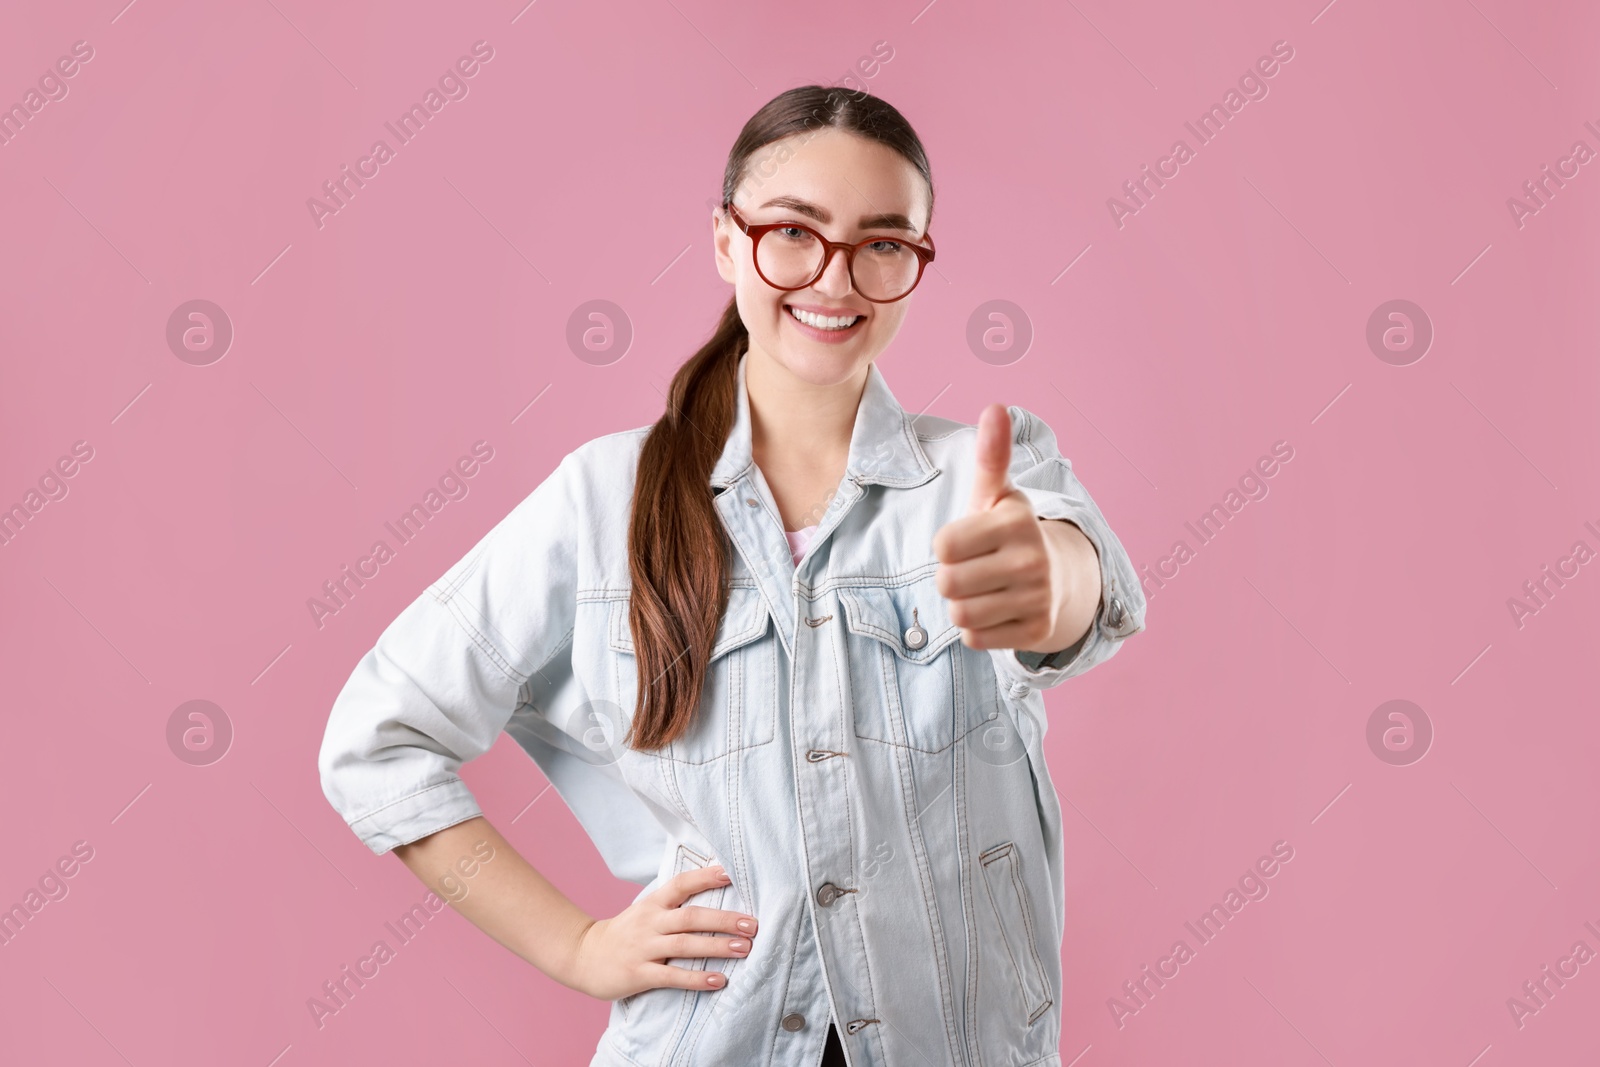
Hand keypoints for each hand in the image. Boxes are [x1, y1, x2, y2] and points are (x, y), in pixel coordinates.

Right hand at [567, 865, 757, 1000]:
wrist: (582, 957)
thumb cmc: (624, 934)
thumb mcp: (645, 911)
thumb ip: (673, 905)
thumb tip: (713, 892)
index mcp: (652, 904)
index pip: (681, 884)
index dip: (706, 877)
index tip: (731, 875)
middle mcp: (649, 923)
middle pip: (691, 917)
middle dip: (724, 920)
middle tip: (752, 924)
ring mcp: (643, 949)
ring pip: (685, 945)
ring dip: (717, 947)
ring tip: (745, 949)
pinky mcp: (638, 974)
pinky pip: (672, 976)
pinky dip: (697, 978)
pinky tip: (718, 980)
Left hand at [933, 403, 1072, 652]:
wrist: (1058, 576)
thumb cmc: (1008, 531)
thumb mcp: (997, 494)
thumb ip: (992, 456)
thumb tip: (995, 407)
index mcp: (1017, 522)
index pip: (942, 545)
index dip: (946, 545)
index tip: (966, 541)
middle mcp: (1033, 560)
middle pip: (947, 583)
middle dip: (950, 577)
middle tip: (973, 568)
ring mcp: (1038, 598)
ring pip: (959, 614)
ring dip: (962, 605)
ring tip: (983, 589)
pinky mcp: (1036, 631)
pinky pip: (976, 639)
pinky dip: (977, 629)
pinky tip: (995, 610)